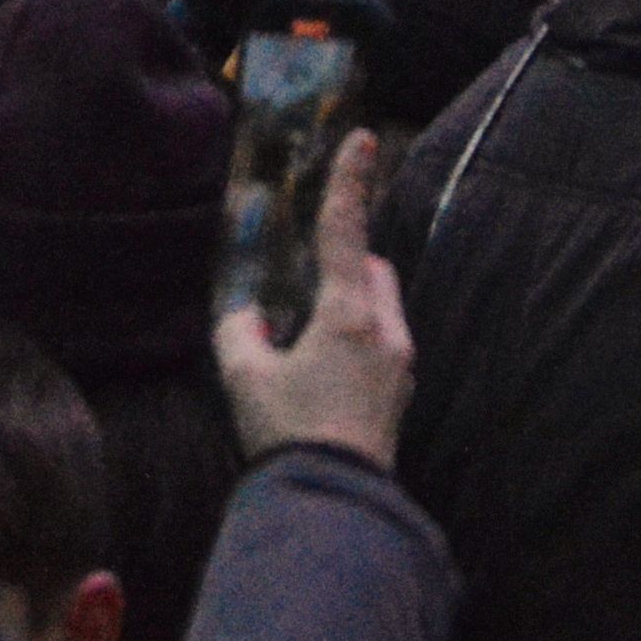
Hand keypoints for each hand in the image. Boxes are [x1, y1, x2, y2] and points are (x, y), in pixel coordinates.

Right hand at [213, 128, 413, 467]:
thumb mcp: (245, 377)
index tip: (363, 139)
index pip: (346, 233)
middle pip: (371, 269)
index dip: (350, 184)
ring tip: (307, 338)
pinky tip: (324, 372)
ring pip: (381, 306)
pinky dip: (358, 337)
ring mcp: (400, 365)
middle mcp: (385, 332)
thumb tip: (246, 316)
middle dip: (344, 263)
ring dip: (352, 303)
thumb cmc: (287, 433)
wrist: (332, 501)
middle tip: (302, 287)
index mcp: (348, 316)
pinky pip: (382, 343)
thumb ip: (240, 331)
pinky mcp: (400, 393)